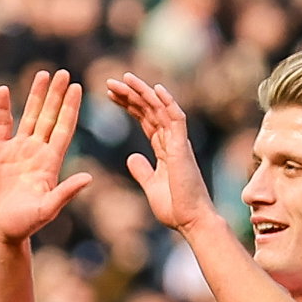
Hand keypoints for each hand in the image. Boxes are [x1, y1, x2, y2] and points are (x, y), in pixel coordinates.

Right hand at [0, 67, 93, 240]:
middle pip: (49, 117)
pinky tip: (5, 90)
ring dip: (36, 95)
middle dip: (56, 95)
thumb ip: (66, 192)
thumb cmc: (25, 224)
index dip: (70, 108)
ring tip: (42, 74)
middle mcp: (36, 151)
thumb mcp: (47, 208)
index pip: (64, 129)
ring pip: (29, 116)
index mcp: (51, 162)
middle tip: (64, 73)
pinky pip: (1, 124)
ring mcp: (17, 149)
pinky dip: (3, 107)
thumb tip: (89, 178)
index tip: (78, 88)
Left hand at [106, 74, 217, 234]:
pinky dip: (167, 103)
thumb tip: (131, 158)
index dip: (129, 106)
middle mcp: (173, 141)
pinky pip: (176, 119)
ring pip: (160, 109)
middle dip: (131, 95)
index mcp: (164, 149)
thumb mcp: (151, 186)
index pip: (145, 120)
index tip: (111, 95)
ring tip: (124, 79)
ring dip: (143, 93)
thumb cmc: (175, 208)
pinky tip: (155, 89)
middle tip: (111, 82)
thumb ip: (142, 171)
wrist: (191, 222)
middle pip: (150, 110)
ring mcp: (178, 143)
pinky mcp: (182, 148)